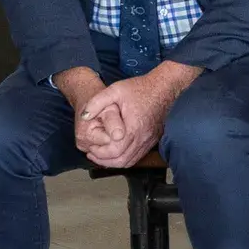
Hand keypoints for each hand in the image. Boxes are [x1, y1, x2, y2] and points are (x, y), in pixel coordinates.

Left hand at [75, 61, 197, 167]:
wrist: (165, 87)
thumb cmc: (141, 88)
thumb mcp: (115, 90)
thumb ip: (97, 102)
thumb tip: (84, 116)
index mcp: (133, 128)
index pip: (114, 151)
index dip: (99, 153)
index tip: (90, 148)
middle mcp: (142, 138)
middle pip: (121, 160)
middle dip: (104, 160)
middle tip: (92, 154)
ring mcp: (149, 140)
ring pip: (129, 161)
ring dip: (114, 161)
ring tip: (101, 155)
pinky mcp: (152, 140)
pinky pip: (137, 156)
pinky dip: (124, 158)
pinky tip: (116, 151)